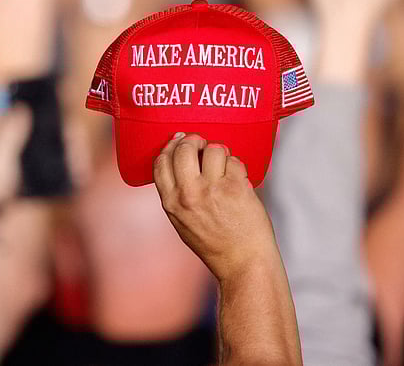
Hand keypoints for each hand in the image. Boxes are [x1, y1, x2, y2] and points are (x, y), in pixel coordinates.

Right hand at [152, 133, 272, 281]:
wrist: (242, 263)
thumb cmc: (215, 244)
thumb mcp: (182, 222)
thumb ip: (177, 194)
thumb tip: (180, 159)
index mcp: (171, 203)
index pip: (161, 162)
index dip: (170, 146)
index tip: (179, 140)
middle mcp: (188, 194)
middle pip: (184, 148)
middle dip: (194, 140)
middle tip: (203, 144)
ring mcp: (212, 189)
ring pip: (213, 149)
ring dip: (221, 153)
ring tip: (225, 167)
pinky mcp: (235, 187)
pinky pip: (234, 161)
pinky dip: (238, 167)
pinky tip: (239, 180)